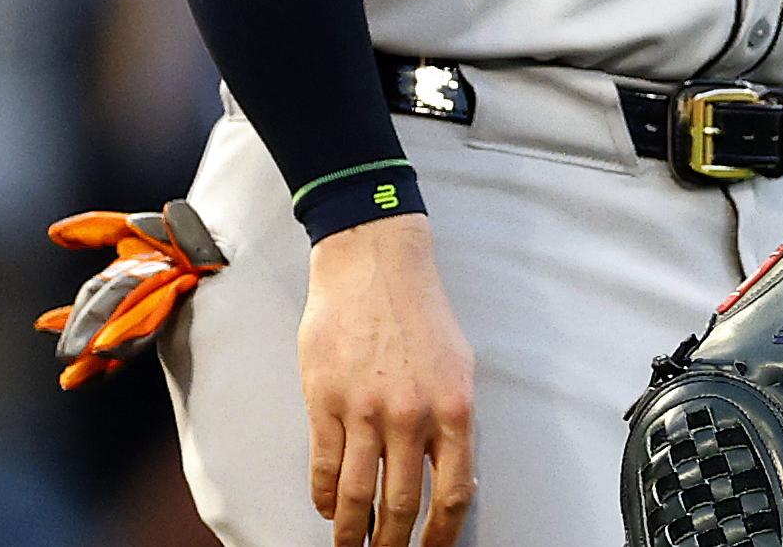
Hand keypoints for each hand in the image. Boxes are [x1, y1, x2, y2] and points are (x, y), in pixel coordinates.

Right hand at [299, 215, 475, 546]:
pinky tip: (326, 508)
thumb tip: (456, 476)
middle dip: (394, 543)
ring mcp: (365, 411)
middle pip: (403, 504)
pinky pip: (324, 467)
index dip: (441, 535)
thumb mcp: (458, 366)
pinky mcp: (325, 402)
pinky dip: (324, 497)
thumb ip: (454, 422)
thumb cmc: (419, 312)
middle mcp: (412, 416)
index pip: (454, 494)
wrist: (373, 263)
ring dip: (353, 532)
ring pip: (357, 495)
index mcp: (454, 409)